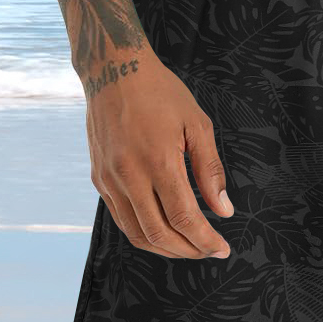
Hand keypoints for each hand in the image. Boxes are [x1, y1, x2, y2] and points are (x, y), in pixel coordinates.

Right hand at [84, 45, 234, 258]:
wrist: (113, 70)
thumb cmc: (160, 93)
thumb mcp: (197, 124)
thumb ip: (210, 170)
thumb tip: (224, 210)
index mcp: (158, 160)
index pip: (183, 218)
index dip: (205, 240)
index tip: (223, 249)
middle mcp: (129, 175)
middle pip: (159, 234)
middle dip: (188, 250)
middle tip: (210, 251)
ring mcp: (109, 179)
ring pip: (136, 233)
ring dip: (165, 249)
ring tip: (189, 247)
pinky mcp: (98, 179)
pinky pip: (121, 219)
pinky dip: (144, 234)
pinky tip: (163, 232)